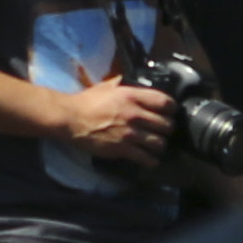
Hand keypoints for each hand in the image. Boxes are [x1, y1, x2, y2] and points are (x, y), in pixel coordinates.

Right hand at [50, 70, 178, 156]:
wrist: (70, 119)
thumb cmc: (87, 101)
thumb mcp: (108, 86)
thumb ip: (124, 85)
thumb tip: (134, 83)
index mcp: (132, 96)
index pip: (165, 102)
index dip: (172, 108)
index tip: (170, 111)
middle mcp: (135, 114)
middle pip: (166, 124)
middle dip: (167, 128)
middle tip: (163, 130)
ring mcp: (130, 134)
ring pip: (159, 143)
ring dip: (160, 145)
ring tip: (157, 145)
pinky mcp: (123, 149)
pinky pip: (146, 158)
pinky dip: (151, 160)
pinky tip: (150, 159)